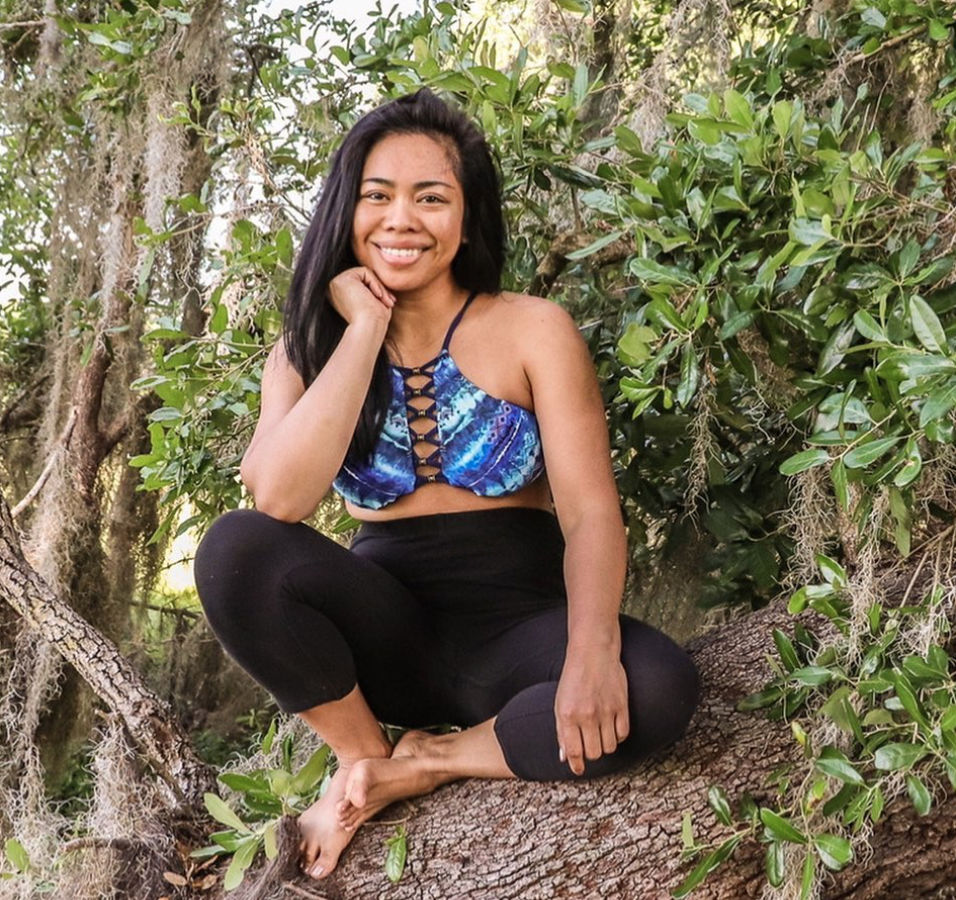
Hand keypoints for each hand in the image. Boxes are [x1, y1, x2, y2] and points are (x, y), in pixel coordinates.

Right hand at [328, 267, 395, 326]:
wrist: (369, 327)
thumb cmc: (374, 321)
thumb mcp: (374, 302)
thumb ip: (372, 289)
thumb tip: (378, 279)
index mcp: (340, 297)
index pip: (362, 284)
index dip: (377, 291)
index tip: (389, 303)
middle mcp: (335, 290)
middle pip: (363, 278)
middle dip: (379, 287)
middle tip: (390, 302)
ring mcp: (336, 284)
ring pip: (365, 274)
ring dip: (379, 286)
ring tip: (385, 301)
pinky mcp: (341, 279)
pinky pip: (364, 271)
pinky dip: (375, 283)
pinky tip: (376, 296)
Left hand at [554, 651, 628, 775]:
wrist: (593, 652)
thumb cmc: (574, 678)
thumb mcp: (560, 703)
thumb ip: (562, 731)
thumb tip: (565, 757)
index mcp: (568, 714)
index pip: (574, 751)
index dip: (577, 765)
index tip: (579, 769)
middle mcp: (587, 715)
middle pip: (594, 753)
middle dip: (591, 753)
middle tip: (589, 744)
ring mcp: (606, 711)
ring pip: (609, 747)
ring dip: (605, 745)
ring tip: (600, 733)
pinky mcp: (622, 706)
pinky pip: (623, 734)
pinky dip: (618, 736)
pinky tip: (612, 727)